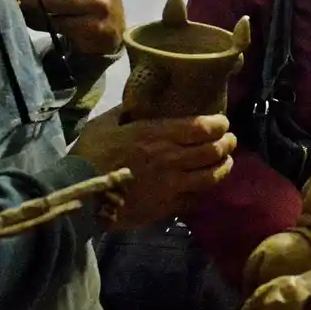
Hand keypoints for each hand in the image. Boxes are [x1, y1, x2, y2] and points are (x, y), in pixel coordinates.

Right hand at [71, 108, 236, 228]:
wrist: (81, 194)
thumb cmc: (89, 155)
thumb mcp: (105, 124)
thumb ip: (127, 111)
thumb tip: (139, 102)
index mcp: (157, 134)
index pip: (202, 127)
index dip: (219, 124)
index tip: (222, 122)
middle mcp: (171, 159)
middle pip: (213, 151)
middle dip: (227, 144)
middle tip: (230, 140)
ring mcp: (172, 186)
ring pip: (211, 177)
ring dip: (223, 168)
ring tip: (226, 162)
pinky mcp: (167, 208)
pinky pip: (196, 199)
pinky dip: (204, 191)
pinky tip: (205, 186)